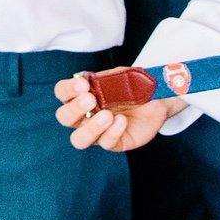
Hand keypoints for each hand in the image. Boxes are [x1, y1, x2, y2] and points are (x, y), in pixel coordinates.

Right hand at [54, 73, 182, 151]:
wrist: (157, 99)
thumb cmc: (134, 86)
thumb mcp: (121, 76)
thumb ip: (107, 78)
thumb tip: (96, 82)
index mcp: (81, 95)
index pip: (62, 92)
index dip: (68, 89)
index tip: (83, 84)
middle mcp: (84, 116)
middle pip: (64, 117)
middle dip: (74, 109)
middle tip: (90, 99)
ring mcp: (98, 132)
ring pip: (79, 139)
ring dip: (90, 128)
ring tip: (107, 115)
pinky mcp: (114, 143)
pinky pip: (107, 143)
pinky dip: (113, 132)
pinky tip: (122, 120)